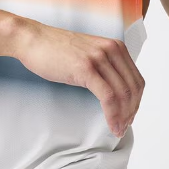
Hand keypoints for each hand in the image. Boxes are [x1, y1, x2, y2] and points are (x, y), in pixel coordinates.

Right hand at [14, 20, 144, 138]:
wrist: (32, 40)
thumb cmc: (54, 49)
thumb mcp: (88, 54)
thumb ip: (104, 67)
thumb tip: (114, 91)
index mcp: (115, 46)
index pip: (136, 79)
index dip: (136, 102)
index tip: (129, 115)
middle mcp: (111, 50)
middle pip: (133, 88)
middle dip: (131, 111)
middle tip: (124, 126)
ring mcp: (99, 58)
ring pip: (123, 94)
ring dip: (123, 116)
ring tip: (118, 129)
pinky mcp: (86, 68)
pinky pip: (107, 97)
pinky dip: (112, 114)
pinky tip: (111, 124)